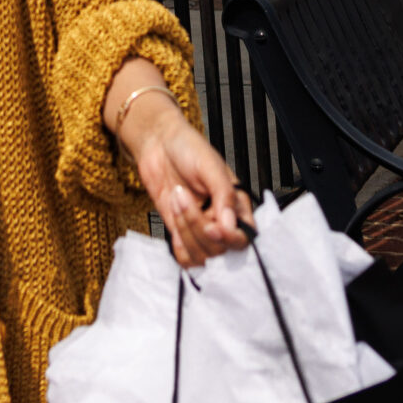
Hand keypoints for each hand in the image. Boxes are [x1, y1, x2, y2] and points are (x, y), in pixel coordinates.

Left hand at [122, 91, 251, 268]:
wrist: (158, 144)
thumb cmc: (188, 148)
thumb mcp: (210, 166)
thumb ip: (224, 195)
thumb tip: (231, 224)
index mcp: (237, 205)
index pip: (244, 237)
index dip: (230, 238)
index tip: (212, 227)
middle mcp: (222, 221)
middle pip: (220, 249)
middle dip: (198, 227)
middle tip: (184, 198)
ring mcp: (201, 229)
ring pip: (202, 255)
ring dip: (185, 232)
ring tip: (177, 199)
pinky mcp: (181, 232)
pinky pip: (185, 257)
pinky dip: (179, 247)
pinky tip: (175, 224)